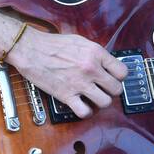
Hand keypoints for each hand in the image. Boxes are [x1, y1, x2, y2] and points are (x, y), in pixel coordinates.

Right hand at [6, 26, 126, 118]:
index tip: (112, 78)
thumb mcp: (81, 42)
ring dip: (100, 102)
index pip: (123, 72)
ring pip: (105, 103)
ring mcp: (79, 83)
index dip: (119, 77)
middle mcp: (91, 69)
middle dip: (111, 91)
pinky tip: (81, 106)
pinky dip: (85, 112)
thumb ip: (96, 54)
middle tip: (103, 89)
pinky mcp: (66, 95)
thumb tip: (108, 64)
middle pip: (116, 89)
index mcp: (96, 53)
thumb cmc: (53, 44)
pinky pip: (85, 112)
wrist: (30, 49)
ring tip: (93, 98)